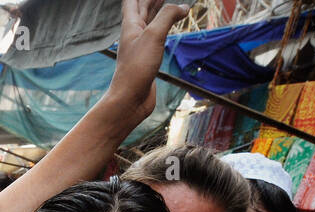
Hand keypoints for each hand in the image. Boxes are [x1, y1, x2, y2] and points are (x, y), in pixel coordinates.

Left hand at [107, 0, 188, 124]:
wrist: (130, 99)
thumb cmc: (136, 68)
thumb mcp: (153, 35)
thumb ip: (168, 16)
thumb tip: (184, 6)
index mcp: (131, 24)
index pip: (133, 0)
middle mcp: (134, 34)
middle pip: (142, 9)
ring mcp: (140, 46)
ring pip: (149, 22)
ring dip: (158, 11)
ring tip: (167, 1)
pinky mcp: (147, 59)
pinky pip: (156, 38)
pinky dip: (163, 28)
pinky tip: (168, 28)